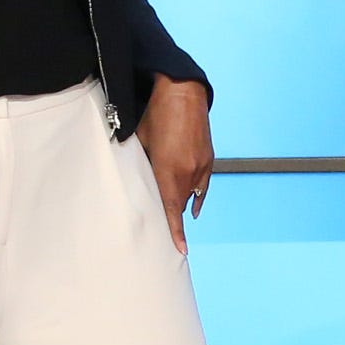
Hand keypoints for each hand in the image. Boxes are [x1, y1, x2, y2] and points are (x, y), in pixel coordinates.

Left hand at [137, 76, 213, 255]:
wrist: (182, 93)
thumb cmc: (156, 116)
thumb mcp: (141, 143)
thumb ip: (141, 167)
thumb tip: (136, 183)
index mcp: (167, 171)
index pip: (171, 210)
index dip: (175, 232)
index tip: (181, 250)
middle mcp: (187, 173)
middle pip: (179, 205)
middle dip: (170, 213)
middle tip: (160, 220)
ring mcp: (201, 166)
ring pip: (190, 195)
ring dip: (180, 199)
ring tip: (170, 198)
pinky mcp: (209, 159)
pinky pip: (202, 186)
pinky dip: (195, 194)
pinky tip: (192, 204)